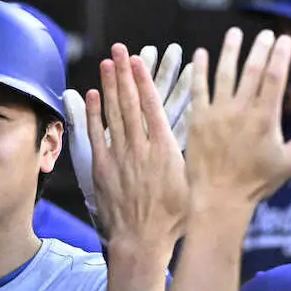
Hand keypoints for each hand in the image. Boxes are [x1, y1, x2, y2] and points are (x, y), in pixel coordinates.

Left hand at [63, 44, 191, 217]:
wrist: (142, 241)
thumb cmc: (172, 218)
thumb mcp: (189, 183)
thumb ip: (188, 155)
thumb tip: (200, 134)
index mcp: (165, 149)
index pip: (153, 105)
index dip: (145, 80)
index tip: (140, 60)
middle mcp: (141, 147)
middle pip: (131, 102)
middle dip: (125, 73)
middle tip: (120, 49)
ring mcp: (119, 157)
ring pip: (113, 114)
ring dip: (109, 86)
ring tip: (106, 62)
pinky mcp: (102, 169)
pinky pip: (96, 137)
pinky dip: (93, 115)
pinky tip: (90, 95)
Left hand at [187, 28, 290, 207]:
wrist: (219, 199)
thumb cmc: (256, 183)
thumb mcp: (288, 162)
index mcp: (266, 118)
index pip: (275, 77)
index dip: (280, 55)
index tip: (283, 39)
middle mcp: (241, 111)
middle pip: (252, 70)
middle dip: (260, 48)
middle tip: (264, 33)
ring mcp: (217, 114)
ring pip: (224, 74)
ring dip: (229, 51)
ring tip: (234, 34)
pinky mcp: (197, 120)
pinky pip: (198, 89)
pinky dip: (199, 70)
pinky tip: (201, 53)